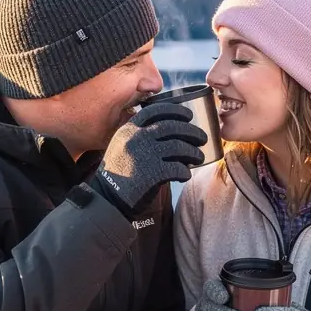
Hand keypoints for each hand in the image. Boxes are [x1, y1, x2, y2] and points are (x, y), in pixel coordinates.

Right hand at [90, 103, 206, 216]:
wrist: (108, 199)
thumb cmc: (119, 174)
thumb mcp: (122, 147)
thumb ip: (141, 136)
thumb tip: (174, 130)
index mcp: (128, 129)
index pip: (155, 110)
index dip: (175, 110)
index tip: (188, 116)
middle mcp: (136, 138)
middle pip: (172, 126)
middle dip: (192, 131)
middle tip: (202, 138)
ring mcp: (144, 154)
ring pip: (179, 146)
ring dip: (194, 152)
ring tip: (199, 157)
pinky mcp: (151, 173)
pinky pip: (177, 168)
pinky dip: (185, 172)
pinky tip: (185, 175)